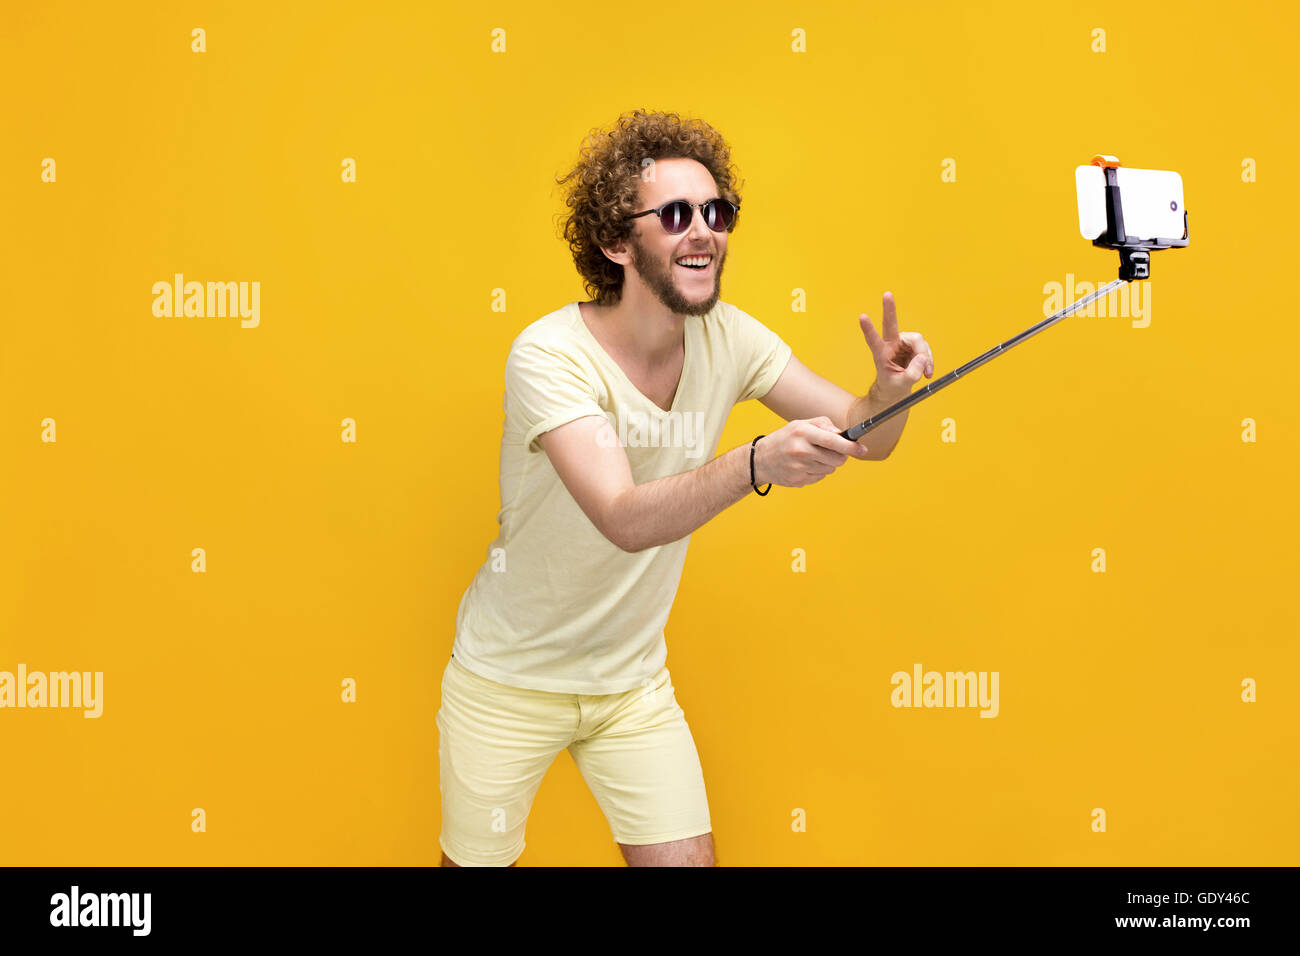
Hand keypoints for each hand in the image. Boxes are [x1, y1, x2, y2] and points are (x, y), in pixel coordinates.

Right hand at [753, 416, 870, 487]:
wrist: (760, 460)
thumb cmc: (784, 439)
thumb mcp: (799, 424)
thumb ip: (822, 424)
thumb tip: (841, 434)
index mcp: (802, 433)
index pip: (832, 441)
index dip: (850, 446)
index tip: (863, 449)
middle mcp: (800, 451)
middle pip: (837, 459)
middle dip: (841, 455)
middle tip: (833, 451)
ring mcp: (799, 468)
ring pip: (831, 469)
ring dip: (828, 463)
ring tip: (813, 457)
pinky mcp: (799, 481)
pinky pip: (820, 477)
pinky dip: (818, 472)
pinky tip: (805, 466)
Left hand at [859, 291, 933, 403]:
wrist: (896, 388)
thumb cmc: (892, 386)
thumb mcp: (901, 385)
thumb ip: (912, 373)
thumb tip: (922, 358)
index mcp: (881, 354)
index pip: (873, 340)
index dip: (869, 329)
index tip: (862, 317)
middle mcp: (891, 344)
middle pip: (890, 324)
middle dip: (889, 308)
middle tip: (887, 294)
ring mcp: (903, 343)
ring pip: (918, 341)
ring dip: (925, 357)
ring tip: (925, 373)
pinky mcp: (913, 345)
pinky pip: (925, 348)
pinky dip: (929, 360)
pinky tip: (927, 371)